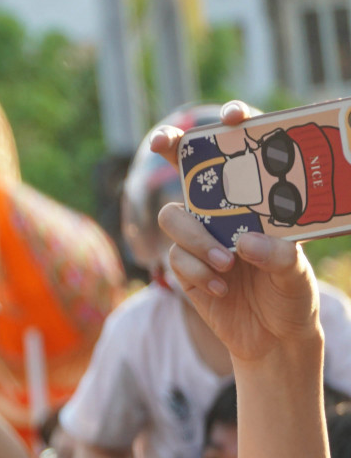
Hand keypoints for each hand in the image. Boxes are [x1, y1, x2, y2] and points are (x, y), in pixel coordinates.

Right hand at [150, 102, 322, 366]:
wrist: (272, 339)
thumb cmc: (292, 296)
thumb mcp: (297, 275)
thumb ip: (278, 256)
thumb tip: (244, 242)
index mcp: (260, 201)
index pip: (247, 151)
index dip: (236, 125)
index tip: (232, 119)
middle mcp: (226, 210)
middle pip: (190, 166)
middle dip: (170, 146)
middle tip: (161, 142)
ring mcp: (201, 235)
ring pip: (174, 217)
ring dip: (196, 239)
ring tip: (225, 265)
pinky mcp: (185, 264)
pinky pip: (176, 256)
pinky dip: (197, 272)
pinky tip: (219, 288)